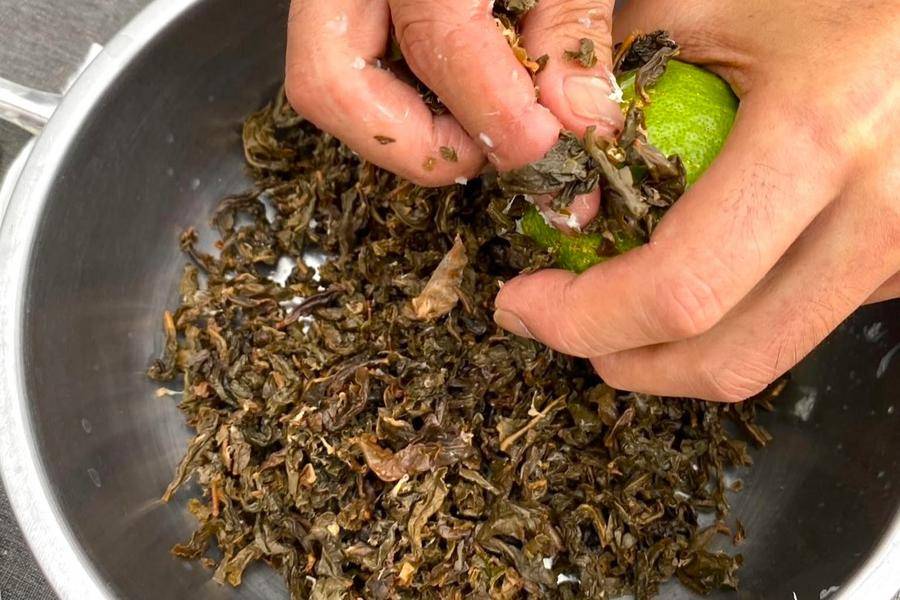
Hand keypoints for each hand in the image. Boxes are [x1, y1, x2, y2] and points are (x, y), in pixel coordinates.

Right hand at [285, 0, 623, 224]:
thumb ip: (573, 28)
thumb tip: (583, 127)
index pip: (438, 37)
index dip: (493, 113)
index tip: (543, 148)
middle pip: (328, 83)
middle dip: (411, 145)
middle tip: (485, 156)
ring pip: (326, 86)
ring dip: (405, 132)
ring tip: (482, 131)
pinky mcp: (343, 3)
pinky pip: (349, 72)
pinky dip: (403, 105)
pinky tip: (462, 101)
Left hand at [495, 0, 899, 401]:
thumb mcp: (713, 0)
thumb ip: (612, 72)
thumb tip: (542, 151)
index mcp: (819, 136)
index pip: (679, 289)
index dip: (580, 319)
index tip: (524, 304)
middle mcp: (884, 212)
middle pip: (727, 359)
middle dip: (624, 360)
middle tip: (565, 327)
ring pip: (769, 352)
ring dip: (678, 351)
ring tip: (622, 305)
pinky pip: (808, 320)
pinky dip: (739, 317)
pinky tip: (708, 269)